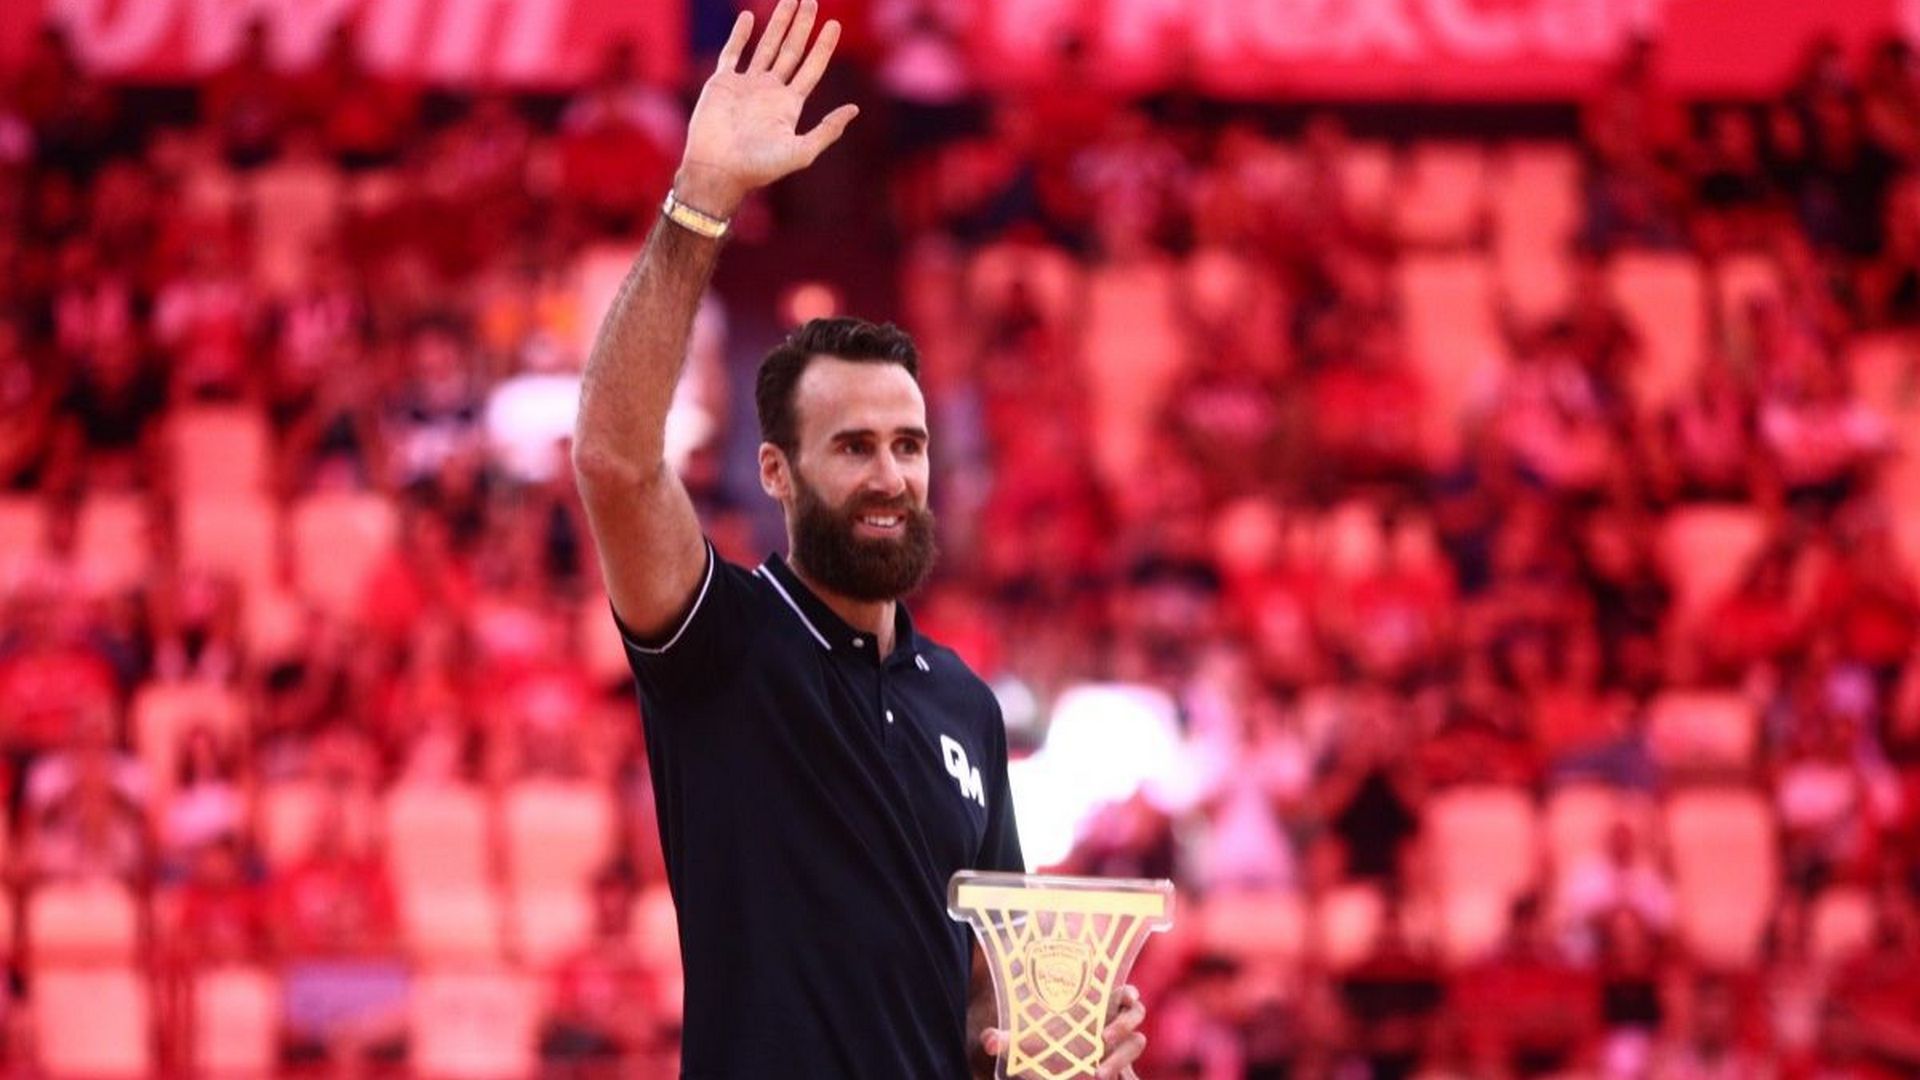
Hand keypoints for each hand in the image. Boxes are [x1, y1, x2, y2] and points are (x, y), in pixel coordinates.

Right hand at [674, 0, 857, 217]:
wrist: (718, 171)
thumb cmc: (759, 168)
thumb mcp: (801, 152)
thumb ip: (827, 131)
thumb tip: (854, 109)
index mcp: (789, 105)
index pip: (811, 68)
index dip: (823, 46)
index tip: (834, 24)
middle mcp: (769, 91)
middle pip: (791, 50)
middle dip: (802, 25)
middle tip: (811, 0)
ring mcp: (746, 85)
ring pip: (766, 46)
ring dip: (777, 23)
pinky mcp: (722, 83)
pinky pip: (732, 53)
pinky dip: (739, 35)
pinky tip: (748, 17)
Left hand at [979, 984, 1146, 1079]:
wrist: (1056, 1070)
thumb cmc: (1045, 1046)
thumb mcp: (1026, 1044)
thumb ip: (1008, 1040)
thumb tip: (987, 1041)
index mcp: (1098, 1007)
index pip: (1125, 993)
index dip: (1129, 992)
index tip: (1126, 995)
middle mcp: (1114, 1023)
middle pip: (1136, 1015)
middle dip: (1123, 1025)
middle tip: (1103, 1039)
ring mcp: (1121, 1046)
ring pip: (1137, 1043)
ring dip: (1122, 1057)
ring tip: (1099, 1073)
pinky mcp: (1123, 1068)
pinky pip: (1135, 1072)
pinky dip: (1130, 1076)